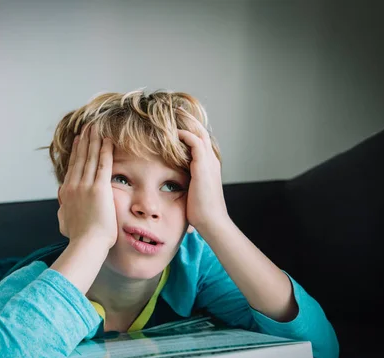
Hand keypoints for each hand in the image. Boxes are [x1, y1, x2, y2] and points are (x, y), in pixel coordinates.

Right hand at [58, 125, 116, 249]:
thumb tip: (62, 205)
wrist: (86, 244)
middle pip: (80, 158)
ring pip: (90, 157)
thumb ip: (63, 210)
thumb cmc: (78, 238)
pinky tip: (108, 140)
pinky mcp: (99, 188)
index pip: (73, 167)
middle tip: (87, 127)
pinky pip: (103, 164)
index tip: (79, 141)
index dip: (76, 152)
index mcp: (66, 193)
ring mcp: (85, 186)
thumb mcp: (64, 222)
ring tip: (96, 128)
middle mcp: (74, 186)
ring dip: (93, 140)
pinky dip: (105, 150)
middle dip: (84, 141)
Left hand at [177, 108, 228, 231]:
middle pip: (201, 131)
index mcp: (208, 165)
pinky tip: (172, 132)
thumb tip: (173, 185)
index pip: (200, 140)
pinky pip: (194, 142)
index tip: (175, 122)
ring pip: (198, 132)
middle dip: (188, 119)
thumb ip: (185, 183)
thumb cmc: (200, 212)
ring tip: (172, 113)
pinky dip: (183, 134)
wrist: (211, 221)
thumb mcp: (191, 193)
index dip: (189, 129)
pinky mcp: (203, 165)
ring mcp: (208, 162)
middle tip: (175, 109)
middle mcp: (211, 160)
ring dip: (186, 122)